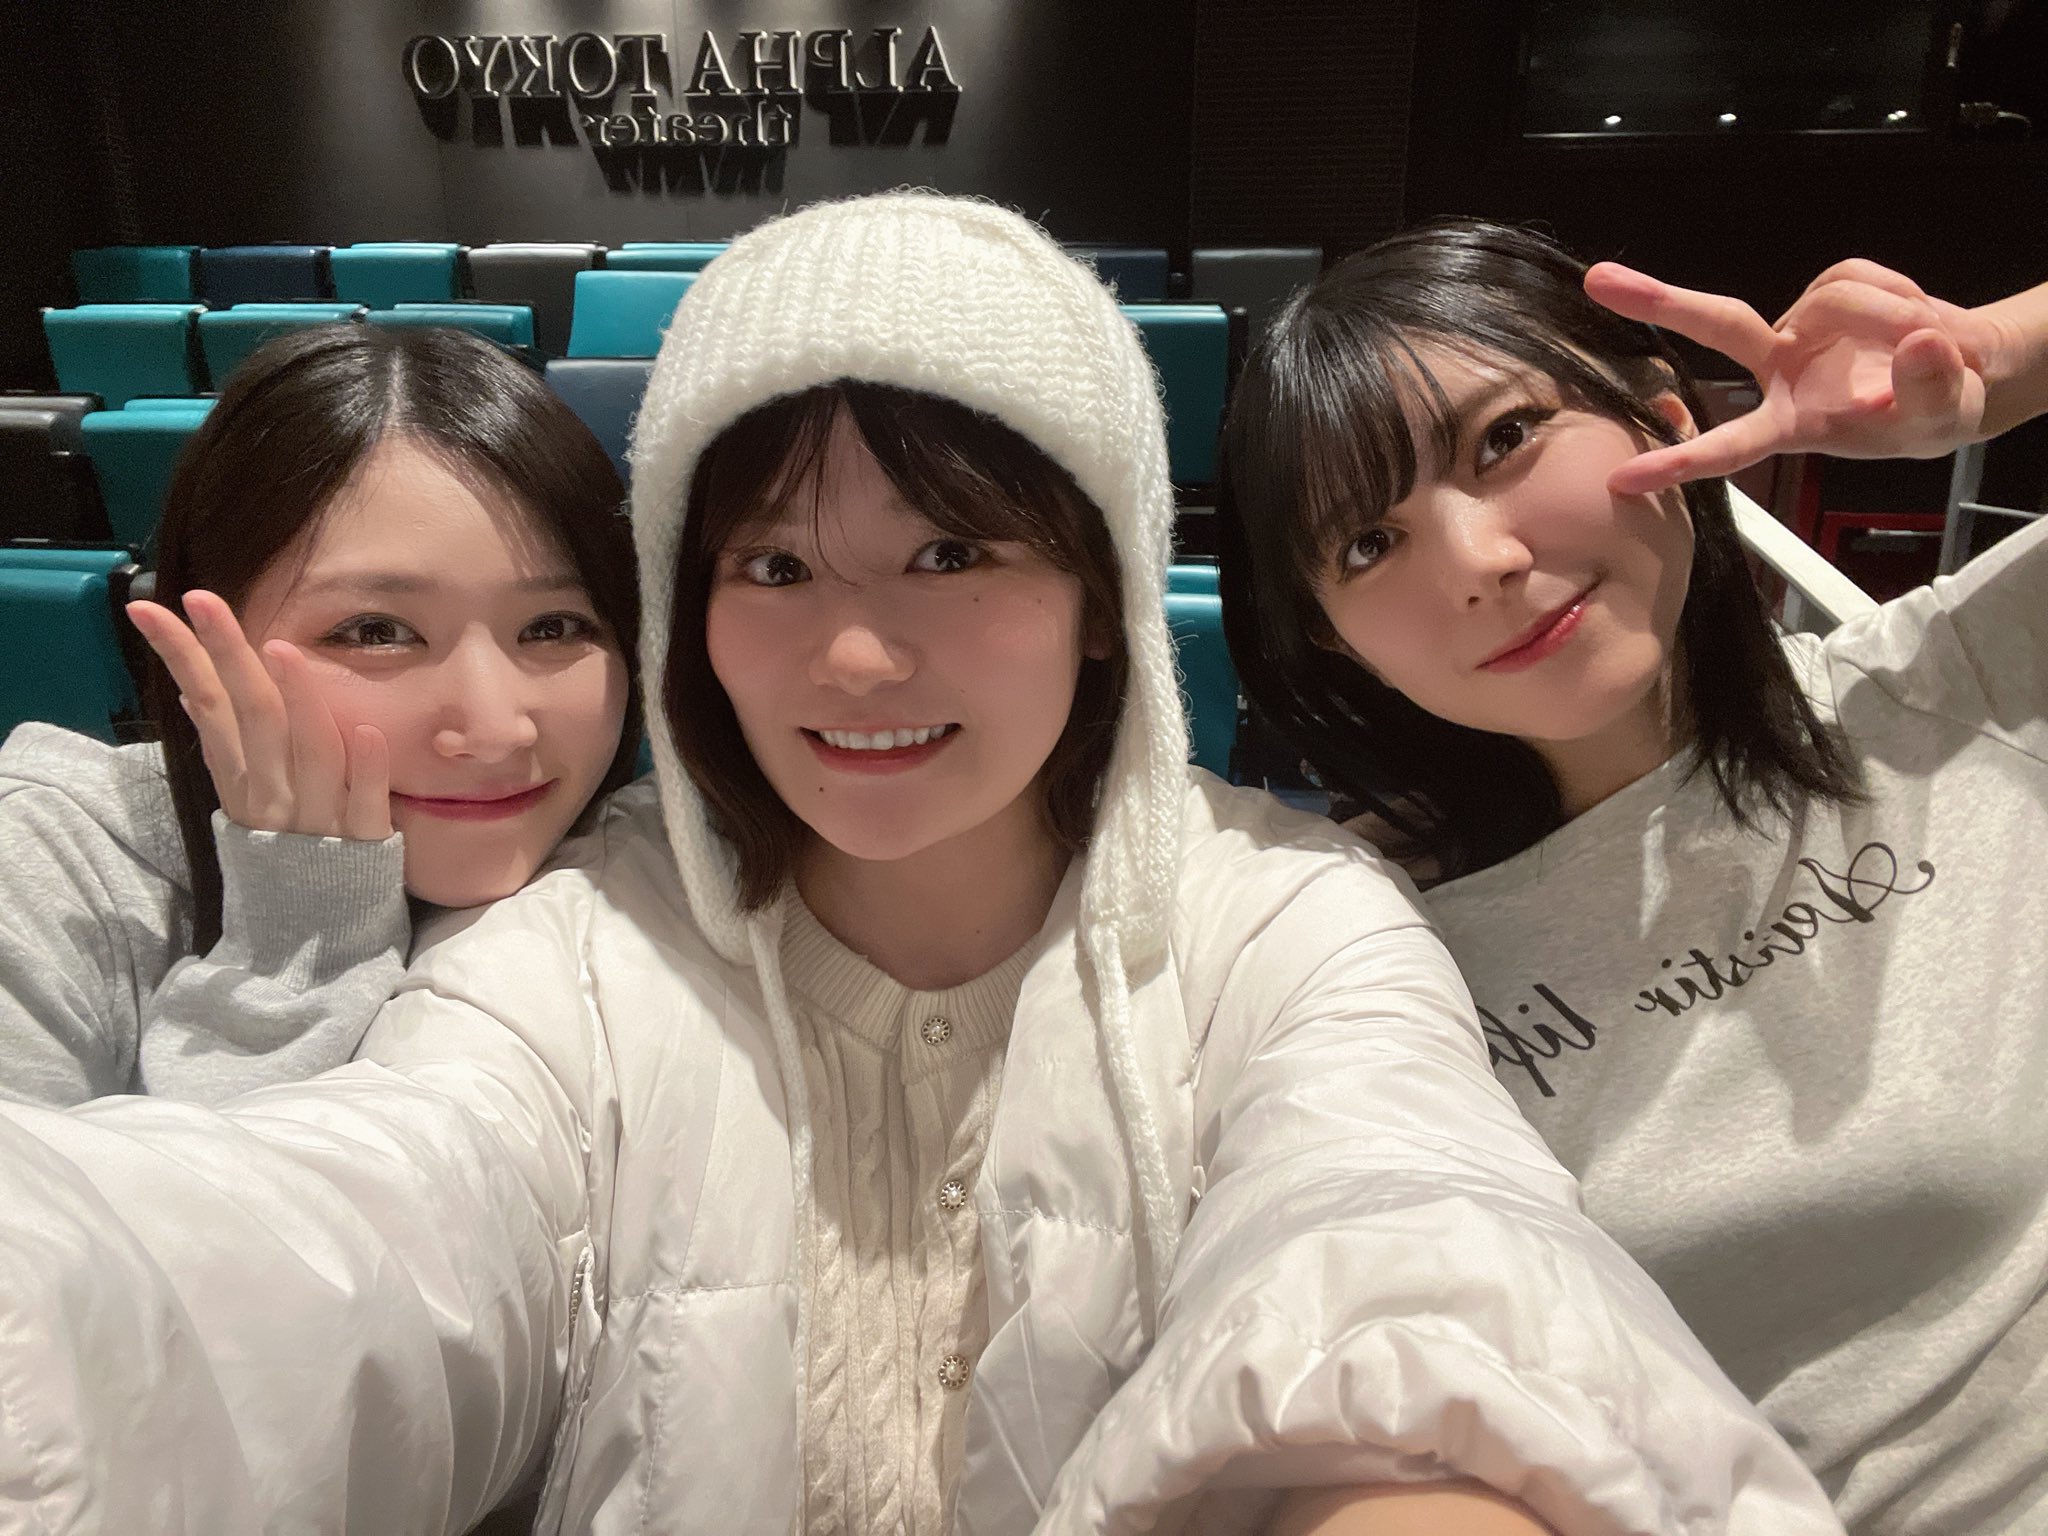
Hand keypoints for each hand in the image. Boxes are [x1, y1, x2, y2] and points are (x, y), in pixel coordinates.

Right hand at [129, 591, 391, 839]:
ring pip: (307, 752)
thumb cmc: (287, 860)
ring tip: (282, 650)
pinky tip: (369, 731)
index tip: (153, 607)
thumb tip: (199, 693)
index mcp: (240, 783)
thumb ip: (231, 752)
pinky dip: (366, 768)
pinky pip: (366, 801)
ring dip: (298, 700)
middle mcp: (271, 797)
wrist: (311, 944)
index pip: (206, 707)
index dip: (183, 657)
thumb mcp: (246, 806)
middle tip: (203, 600)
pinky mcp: (364, 844)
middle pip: (248, 715)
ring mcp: (317, 820)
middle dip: (224, 654)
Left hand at [1586, 257, 1998, 493]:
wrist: (1960, 374)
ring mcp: (1799, 327)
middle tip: (1597, 281)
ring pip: (1835, 296)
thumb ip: (1929, 389)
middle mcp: (1780, 371)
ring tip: (1926, 346)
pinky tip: (1915, 321)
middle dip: (1659, 301)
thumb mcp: (1940, 418)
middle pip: (1718, 327)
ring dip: (1894, 314)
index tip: (1622, 480)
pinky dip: (1900, 294)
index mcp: (1790, 422)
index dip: (1679, 462)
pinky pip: (1860, 275)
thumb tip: (1918, 344)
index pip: (1729, 446)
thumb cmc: (1929, 414)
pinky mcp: (1826, 291)